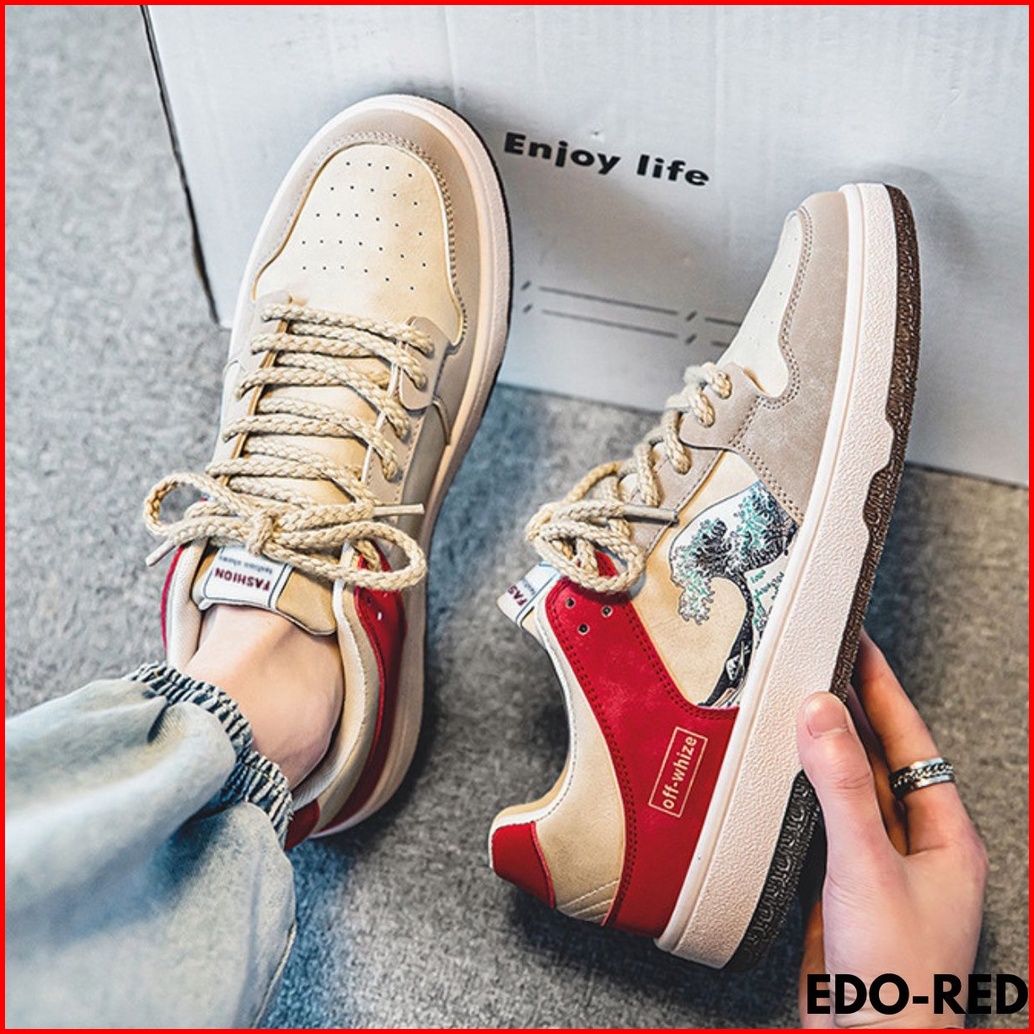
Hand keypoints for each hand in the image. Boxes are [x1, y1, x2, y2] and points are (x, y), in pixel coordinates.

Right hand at [795, 630, 987, 1027]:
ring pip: (843, 789)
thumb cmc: (897, 975)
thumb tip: (820, 711)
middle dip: (845, 708)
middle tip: (810, 660)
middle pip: (876, 758)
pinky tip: (771, 775)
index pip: (910, 738)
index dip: (880, 686)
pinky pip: (816, 822)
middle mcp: (912, 844)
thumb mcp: (869, 866)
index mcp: (943, 833)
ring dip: (816, 748)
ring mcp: (874, 866)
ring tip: (786, 703)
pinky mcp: (838, 888)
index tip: (854, 640)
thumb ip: (842, 786)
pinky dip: (794, 792)